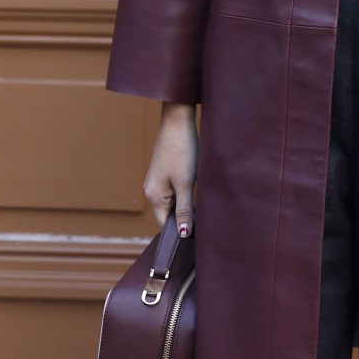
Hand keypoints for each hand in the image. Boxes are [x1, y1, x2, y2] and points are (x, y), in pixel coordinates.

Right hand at [143, 102, 197, 235]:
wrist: (177, 121)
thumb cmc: (181, 151)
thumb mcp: (185, 182)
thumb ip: (184, 209)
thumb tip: (182, 234)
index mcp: (154, 196)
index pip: (166, 226)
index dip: (181, 233)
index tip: (200, 236)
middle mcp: (152, 191)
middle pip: (170, 215)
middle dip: (186, 219)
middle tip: (207, 222)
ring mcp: (157, 182)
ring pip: (174, 203)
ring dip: (187, 206)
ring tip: (204, 205)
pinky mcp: (165, 174)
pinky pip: (175, 192)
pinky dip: (186, 195)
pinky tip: (198, 190)